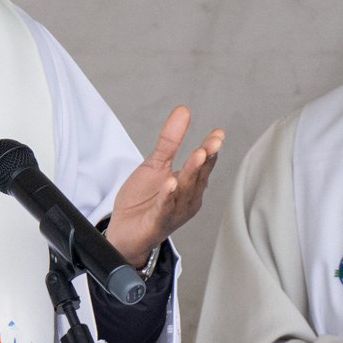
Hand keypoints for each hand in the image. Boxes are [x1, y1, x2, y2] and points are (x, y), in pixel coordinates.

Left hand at [104, 104, 225, 266]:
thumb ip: (170, 140)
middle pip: (197, 176)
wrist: (125, 232)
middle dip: (205, 159)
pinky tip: (170, 183)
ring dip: (191, 173)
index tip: (218, 133)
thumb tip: (183, 110)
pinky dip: (167, 196)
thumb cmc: (144, 200)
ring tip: (198, 155)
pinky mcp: (158, 223)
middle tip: (212, 143)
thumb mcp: (156, 165)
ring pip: (184, 191)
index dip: (210, 149)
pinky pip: (164, 208)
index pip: (203, 164)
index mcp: (190, 185)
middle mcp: (187, 199)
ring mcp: (174, 212)